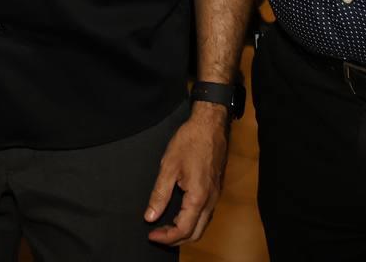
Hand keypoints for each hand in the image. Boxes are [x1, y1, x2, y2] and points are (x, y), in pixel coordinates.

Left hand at [143, 103, 229, 244]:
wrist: (210, 125)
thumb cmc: (190, 141)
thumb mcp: (168, 167)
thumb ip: (159, 194)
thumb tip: (150, 216)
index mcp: (198, 197)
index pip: (183, 230)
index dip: (166, 237)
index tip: (151, 235)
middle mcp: (210, 200)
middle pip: (195, 233)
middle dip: (175, 239)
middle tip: (157, 235)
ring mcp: (215, 196)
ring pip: (202, 225)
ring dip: (184, 231)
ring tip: (164, 226)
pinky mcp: (215, 190)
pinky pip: (205, 215)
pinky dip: (191, 221)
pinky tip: (179, 214)